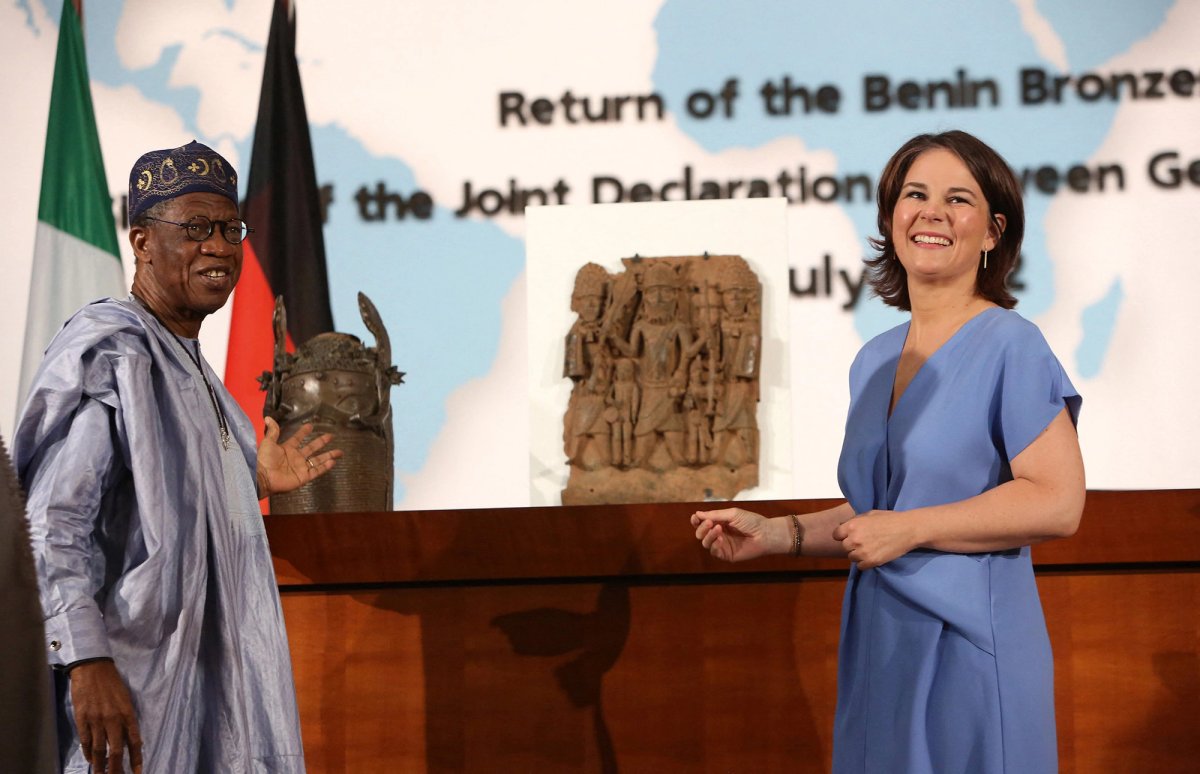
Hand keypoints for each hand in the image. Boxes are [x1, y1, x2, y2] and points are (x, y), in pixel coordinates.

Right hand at [69, 659, 142, 773]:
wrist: (92, 668)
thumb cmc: (112, 682)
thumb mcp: (126, 699)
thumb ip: (127, 719)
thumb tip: (130, 739)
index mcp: (127, 713)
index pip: (135, 741)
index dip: (136, 759)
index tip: (138, 772)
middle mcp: (113, 719)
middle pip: (116, 751)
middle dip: (117, 768)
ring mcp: (96, 720)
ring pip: (99, 750)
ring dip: (100, 766)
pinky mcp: (82, 719)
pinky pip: (85, 741)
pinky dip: (88, 753)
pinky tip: (91, 761)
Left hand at [256, 417, 342, 496]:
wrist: (263, 476)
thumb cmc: (264, 459)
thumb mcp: (268, 442)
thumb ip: (272, 431)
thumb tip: (268, 418)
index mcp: (287, 449)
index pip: (298, 438)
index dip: (304, 432)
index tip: (310, 426)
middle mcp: (296, 458)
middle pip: (312, 448)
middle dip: (322, 442)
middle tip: (331, 436)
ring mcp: (301, 467)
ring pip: (318, 460)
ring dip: (328, 455)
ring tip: (339, 452)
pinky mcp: (303, 477)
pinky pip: (316, 471)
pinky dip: (325, 467)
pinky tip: (333, 462)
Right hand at [690, 507, 773, 562]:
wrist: (765, 534)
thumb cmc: (752, 521)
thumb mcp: (732, 514)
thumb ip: (715, 515)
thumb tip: (697, 514)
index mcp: (720, 523)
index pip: (702, 523)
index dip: (696, 521)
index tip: (695, 518)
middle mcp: (719, 534)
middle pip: (701, 533)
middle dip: (702, 528)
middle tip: (710, 523)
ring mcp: (722, 545)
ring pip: (705, 543)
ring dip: (709, 535)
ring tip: (718, 529)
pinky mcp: (726, 555)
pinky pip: (714, 552)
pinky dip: (715, 544)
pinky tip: (721, 539)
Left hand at [832, 510, 916, 568]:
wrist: (908, 529)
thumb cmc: (889, 519)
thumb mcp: (869, 514)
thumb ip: (855, 521)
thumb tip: (843, 526)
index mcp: (852, 526)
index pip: (836, 535)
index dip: (842, 536)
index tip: (849, 536)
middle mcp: (854, 539)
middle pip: (844, 547)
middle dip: (851, 545)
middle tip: (863, 543)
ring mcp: (862, 552)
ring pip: (852, 558)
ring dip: (858, 555)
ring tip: (870, 549)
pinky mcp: (871, 561)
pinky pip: (860, 566)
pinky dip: (865, 563)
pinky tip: (873, 556)